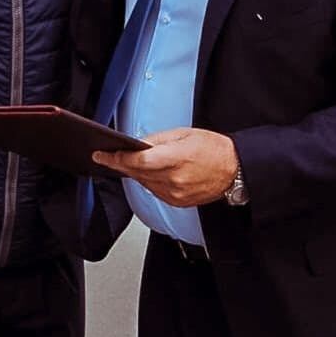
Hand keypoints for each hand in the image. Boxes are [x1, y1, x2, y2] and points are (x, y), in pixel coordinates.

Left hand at [92, 128, 238, 206]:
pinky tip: (148, 173)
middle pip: (137, 173)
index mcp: (176, 159)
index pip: (138, 162)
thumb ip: (157, 140)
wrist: (234, 170)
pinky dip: (148, 182)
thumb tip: (136, 145)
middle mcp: (174, 180)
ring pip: (144, 183)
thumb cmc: (213, 149)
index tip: (101, 155)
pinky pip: (154, 191)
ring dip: (134, 173)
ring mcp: (176, 194)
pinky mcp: (178, 202)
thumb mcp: (183, 134)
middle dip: (121, 164)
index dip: (117, 159)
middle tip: (107, 156)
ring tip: (128, 162)